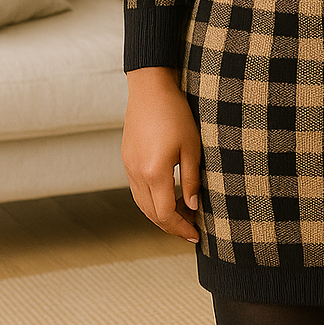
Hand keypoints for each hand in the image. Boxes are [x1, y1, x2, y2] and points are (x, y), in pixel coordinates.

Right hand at [122, 67, 202, 243]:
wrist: (150, 89)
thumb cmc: (175, 114)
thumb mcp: (192, 148)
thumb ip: (191, 180)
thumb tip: (193, 207)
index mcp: (154, 173)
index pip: (166, 214)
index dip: (181, 228)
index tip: (197, 235)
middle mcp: (137, 174)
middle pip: (151, 214)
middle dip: (171, 226)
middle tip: (192, 229)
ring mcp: (129, 167)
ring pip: (142, 204)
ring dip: (160, 215)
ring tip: (182, 216)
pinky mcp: (127, 160)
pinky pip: (137, 190)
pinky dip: (151, 201)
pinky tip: (168, 197)